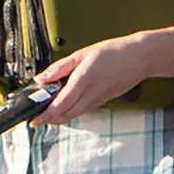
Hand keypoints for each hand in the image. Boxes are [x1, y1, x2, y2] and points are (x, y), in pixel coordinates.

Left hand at [33, 35, 151, 122]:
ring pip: (73, 115)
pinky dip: (69, 113)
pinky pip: (82, 111)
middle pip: (65, 115)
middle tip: (35, 119)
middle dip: (48, 120)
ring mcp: (98, 100)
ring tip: (45, 115)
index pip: (60, 104)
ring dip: (58, 118)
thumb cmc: (114, 52)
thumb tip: (41, 78)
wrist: (140, 58)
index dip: (45, 115)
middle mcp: (91, 94)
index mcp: (83, 80)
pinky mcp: (102, 101)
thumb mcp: (82, 54)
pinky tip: (63, 107)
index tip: (33, 119)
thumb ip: (59, 68)